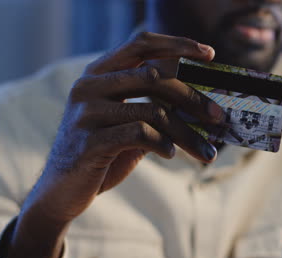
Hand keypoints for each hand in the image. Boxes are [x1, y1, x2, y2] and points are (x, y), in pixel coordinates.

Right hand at [8, 32, 222, 257]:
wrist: (62, 190)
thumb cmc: (103, 151)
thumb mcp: (129, 123)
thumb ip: (156, 107)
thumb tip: (203, 100)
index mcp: (99, 73)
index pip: (141, 44)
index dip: (177, 44)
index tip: (209, 54)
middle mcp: (90, 85)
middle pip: (154, 77)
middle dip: (192, 97)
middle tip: (218, 116)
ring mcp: (86, 112)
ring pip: (153, 111)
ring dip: (187, 133)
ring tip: (206, 152)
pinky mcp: (89, 141)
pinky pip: (139, 134)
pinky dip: (163, 144)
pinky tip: (171, 153)